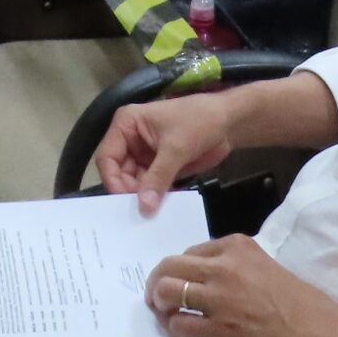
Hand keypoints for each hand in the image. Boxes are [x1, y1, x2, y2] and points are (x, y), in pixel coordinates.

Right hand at [96, 94, 236, 212]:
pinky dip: (155, 197)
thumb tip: (144, 207)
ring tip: (152, 215)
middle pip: (118, 173)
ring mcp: (144, 154)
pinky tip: (163, 209)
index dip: (113, 180)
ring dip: (143, 198)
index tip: (127, 201)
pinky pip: (150, 186)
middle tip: (142, 212)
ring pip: (134, 183)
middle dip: (129, 192)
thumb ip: (158, 177)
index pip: (107, 157)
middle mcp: (130, 140)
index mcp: (126, 124)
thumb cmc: (200, 121)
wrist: (229, 121)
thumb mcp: (176, 148)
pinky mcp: (159, 167)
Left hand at [146, 236, 337, 336]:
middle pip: (170, 266)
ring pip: (167, 292)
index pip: (191, 251)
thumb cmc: (301, 303)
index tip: (180, 280)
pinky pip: (179, 325)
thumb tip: (207, 280)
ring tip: (165, 314)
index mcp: (237, 247)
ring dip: (161, 305)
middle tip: (158, 297)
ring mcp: (219, 298)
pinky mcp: (218, 329)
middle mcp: (224, 266)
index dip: (180, 268)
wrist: (322, 333)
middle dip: (158, 281)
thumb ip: (235, 267)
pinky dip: (175, 330)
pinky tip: (184, 334)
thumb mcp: (265, 267)